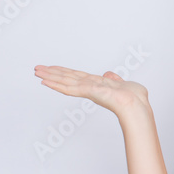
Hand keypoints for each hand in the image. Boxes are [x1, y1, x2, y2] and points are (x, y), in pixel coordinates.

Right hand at [33, 65, 149, 116]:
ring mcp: (88, 90)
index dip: (64, 72)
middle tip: (36, 69)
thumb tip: (108, 74)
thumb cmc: (134, 98)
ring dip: (50, 76)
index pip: (76, 76)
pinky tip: (45, 81)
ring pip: (64, 81)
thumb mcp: (123, 84)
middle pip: (67, 77)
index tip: (52, 68)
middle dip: (52, 73)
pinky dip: (56, 84)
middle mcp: (90, 87)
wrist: (136, 105)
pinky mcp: (88, 91)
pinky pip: (69, 87)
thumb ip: (113, 79)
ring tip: (36, 72)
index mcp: (97, 84)